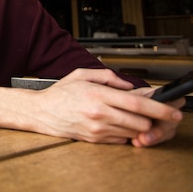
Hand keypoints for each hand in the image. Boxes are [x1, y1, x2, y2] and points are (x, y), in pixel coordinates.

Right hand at [0, 68, 182, 144]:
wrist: (40, 112)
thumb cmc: (60, 93)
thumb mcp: (82, 74)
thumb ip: (109, 77)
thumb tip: (129, 86)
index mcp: (98, 94)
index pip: (138, 104)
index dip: (160, 108)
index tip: (174, 110)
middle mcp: (99, 113)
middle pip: (140, 121)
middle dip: (151, 119)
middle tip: (152, 113)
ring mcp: (97, 129)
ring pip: (132, 132)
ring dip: (137, 126)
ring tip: (129, 116)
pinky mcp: (94, 140)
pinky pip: (120, 140)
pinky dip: (124, 133)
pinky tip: (115, 123)